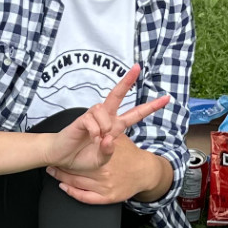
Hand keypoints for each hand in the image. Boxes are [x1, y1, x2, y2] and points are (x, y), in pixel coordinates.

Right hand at [44, 64, 168, 174]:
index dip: (151, 106)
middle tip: (137, 67)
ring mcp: (93, 116)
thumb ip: (108, 151)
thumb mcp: (101, 160)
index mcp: (115, 126)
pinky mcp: (82, 118)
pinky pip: (93, 121)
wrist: (61, 157)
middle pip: (117, 94)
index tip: (166, 98)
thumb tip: (109, 138)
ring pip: (104, 110)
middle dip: (127, 81)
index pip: (135, 114)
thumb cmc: (81, 157)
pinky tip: (89, 137)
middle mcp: (106, 117)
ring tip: (96, 139)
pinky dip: (94, 131)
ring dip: (104, 126)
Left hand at [49, 134, 172, 204]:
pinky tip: (64, 187)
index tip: (55, 157)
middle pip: (75, 172)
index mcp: (105, 157)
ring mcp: (105, 186)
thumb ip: (109, 128)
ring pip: (77, 184)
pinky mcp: (107, 197)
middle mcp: (104, 172)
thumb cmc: (131, 155)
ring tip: (53, 173)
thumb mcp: (121, 137)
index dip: (65, 159)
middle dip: (61, 169)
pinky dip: (72, 192)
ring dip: (63, 179)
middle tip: (50, 167)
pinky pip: (85, 197)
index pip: (79, 158)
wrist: (146, 173)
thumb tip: (97, 113)